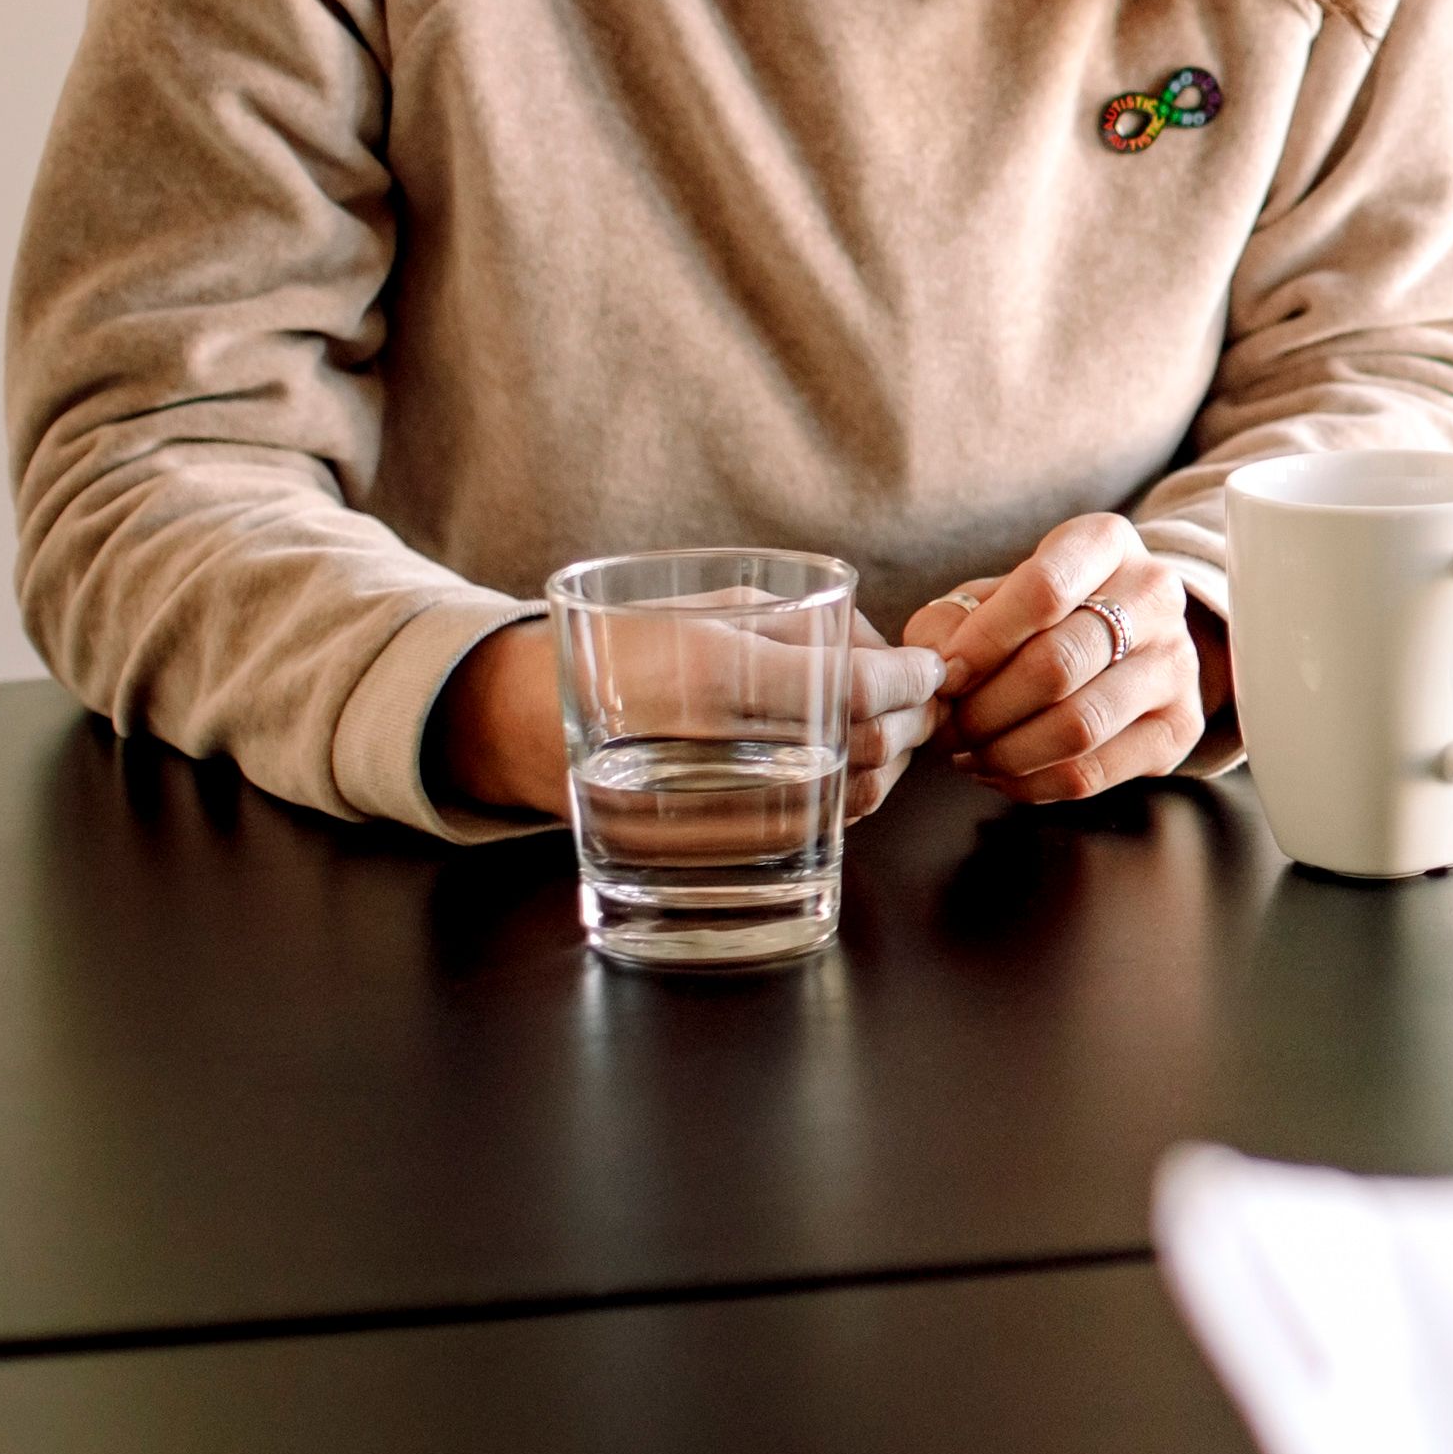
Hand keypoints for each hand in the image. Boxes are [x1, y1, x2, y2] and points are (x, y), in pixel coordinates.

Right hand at [418, 610, 941, 828]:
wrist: (519, 721)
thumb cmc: (623, 645)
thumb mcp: (704, 607)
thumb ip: (794, 626)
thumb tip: (887, 653)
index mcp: (706, 670)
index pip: (852, 686)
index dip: (910, 679)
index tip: (933, 669)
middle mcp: (707, 745)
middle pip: (860, 749)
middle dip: (912, 725)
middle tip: (927, 702)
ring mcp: (700, 804)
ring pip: (844, 800)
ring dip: (890, 770)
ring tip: (899, 735)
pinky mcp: (698, 846)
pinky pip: (804, 834)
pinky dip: (848, 805)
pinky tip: (856, 773)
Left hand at [903, 511, 1214, 802]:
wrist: (1125, 640)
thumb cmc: (1040, 615)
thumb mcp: (992, 596)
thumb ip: (952, 623)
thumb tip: (936, 673)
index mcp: (1106, 543)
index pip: (1045, 590)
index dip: (983, 641)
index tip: (944, 676)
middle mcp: (1155, 595)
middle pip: (1057, 664)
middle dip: (984, 708)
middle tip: (947, 728)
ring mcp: (1176, 663)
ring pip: (1077, 726)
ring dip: (1004, 752)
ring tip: (969, 752)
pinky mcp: (1180, 726)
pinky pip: (1092, 772)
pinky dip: (1031, 783)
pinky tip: (1002, 772)